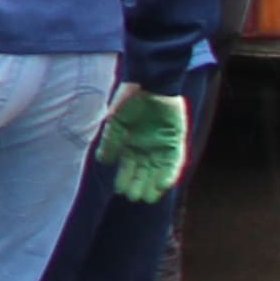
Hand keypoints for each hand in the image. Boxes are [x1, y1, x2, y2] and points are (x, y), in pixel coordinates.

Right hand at [96, 86, 188, 201]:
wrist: (151, 83)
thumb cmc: (130, 100)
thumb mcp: (116, 122)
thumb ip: (111, 142)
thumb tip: (103, 161)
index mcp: (131, 143)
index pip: (128, 167)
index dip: (124, 178)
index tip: (119, 190)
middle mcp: (147, 147)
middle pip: (143, 172)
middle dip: (138, 185)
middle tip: (134, 197)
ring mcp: (162, 146)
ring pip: (158, 171)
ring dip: (153, 184)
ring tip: (147, 197)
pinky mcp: (176, 142)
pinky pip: (174, 163)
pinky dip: (169, 174)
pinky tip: (162, 185)